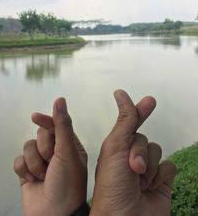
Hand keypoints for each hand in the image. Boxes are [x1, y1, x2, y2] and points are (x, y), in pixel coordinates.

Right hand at [14, 98, 86, 215]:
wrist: (54, 214)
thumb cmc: (67, 185)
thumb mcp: (67, 151)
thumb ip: (62, 125)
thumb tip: (60, 101)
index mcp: (69, 145)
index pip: (56, 125)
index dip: (46, 120)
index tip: (36, 117)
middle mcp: (56, 152)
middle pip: (40, 135)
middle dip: (44, 149)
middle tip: (51, 161)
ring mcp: (41, 162)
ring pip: (28, 147)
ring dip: (35, 162)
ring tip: (44, 175)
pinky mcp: (28, 172)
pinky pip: (19, 161)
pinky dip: (25, 170)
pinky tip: (34, 180)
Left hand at [90, 90, 176, 215]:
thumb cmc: (112, 186)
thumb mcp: (115, 147)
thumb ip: (124, 121)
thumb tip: (121, 94)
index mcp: (116, 147)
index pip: (130, 123)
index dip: (139, 111)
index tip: (148, 100)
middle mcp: (131, 156)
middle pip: (144, 139)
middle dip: (139, 151)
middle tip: (132, 166)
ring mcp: (146, 168)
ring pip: (157, 151)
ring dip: (149, 166)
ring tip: (139, 181)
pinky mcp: (160, 180)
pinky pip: (169, 166)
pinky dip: (160, 176)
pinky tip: (150, 186)